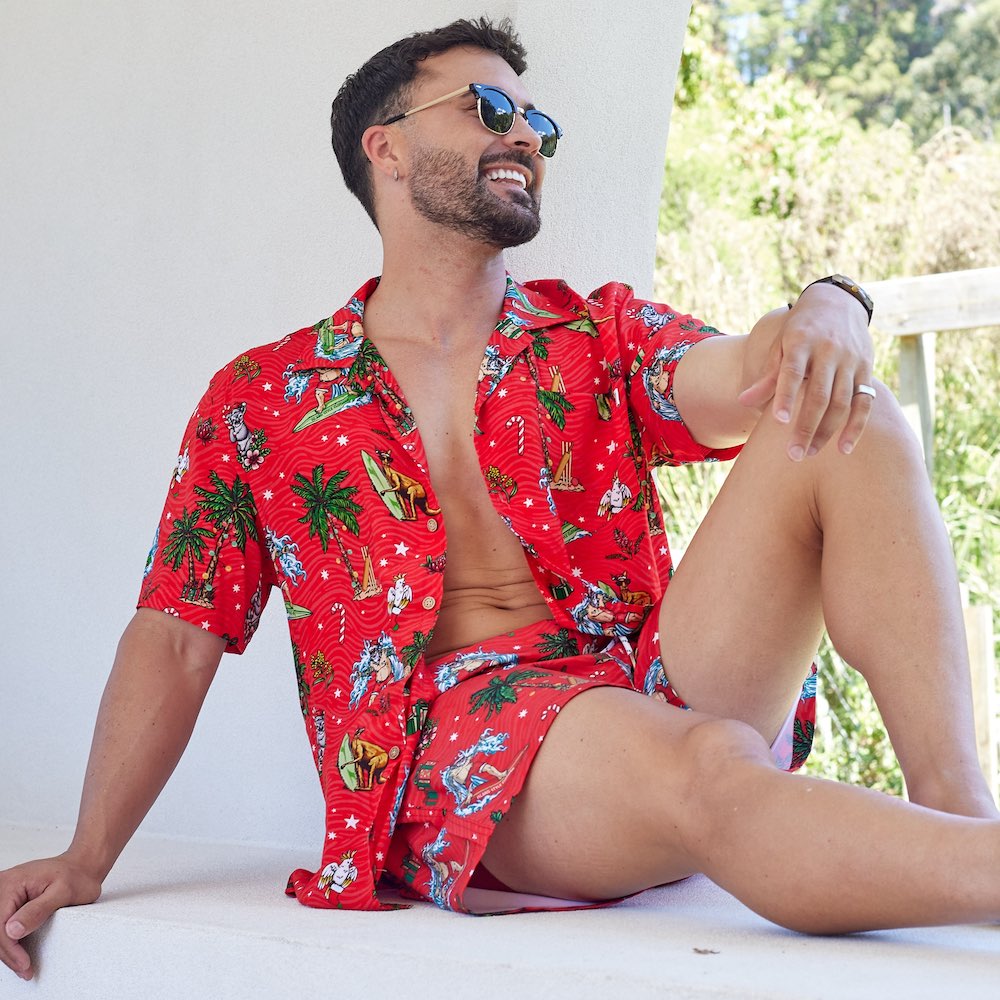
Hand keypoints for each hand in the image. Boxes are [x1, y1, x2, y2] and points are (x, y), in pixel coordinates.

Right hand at [1, 855, 101, 980]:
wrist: (80, 867)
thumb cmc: (75, 876)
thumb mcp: (63, 891)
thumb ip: (38, 910)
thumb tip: (12, 930)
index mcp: (12, 883)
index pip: (0, 924)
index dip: (11, 948)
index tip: (24, 963)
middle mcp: (3, 887)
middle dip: (8, 953)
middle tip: (26, 970)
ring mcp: (4, 896)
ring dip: (7, 950)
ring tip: (24, 966)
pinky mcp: (8, 903)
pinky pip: (2, 927)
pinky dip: (10, 942)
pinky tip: (19, 953)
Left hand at [738, 282, 874, 459]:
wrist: (837, 303)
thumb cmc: (800, 331)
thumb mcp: (780, 345)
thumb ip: (767, 375)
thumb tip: (743, 402)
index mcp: (802, 342)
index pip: (793, 372)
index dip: (786, 396)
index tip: (777, 421)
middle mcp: (829, 351)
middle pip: (819, 395)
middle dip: (806, 427)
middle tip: (792, 455)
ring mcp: (850, 361)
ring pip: (842, 402)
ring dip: (826, 432)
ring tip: (808, 453)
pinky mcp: (866, 370)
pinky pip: (865, 403)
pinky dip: (856, 427)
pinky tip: (843, 449)